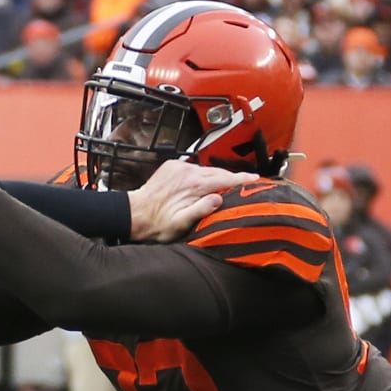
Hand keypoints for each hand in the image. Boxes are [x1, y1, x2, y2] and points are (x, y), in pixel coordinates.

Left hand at [128, 160, 257, 241]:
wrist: (134, 214)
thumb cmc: (157, 224)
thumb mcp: (182, 223)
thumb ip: (201, 210)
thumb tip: (219, 199)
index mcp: (194, 185)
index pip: (226, 178)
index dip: (243, 179)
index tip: (256, 179)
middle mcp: (187, 171)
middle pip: (219, 172)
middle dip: (233, 178)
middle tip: (246, 184)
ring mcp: (179, 167)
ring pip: (207, 170)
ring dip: (216, 177)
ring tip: (227, 186)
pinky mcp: (172, 166)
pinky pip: (194, 169)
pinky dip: (202, 175)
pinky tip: (205, 185)